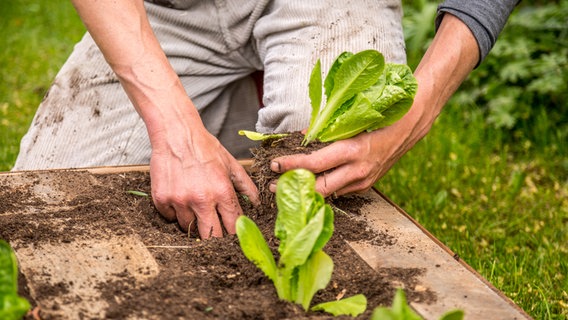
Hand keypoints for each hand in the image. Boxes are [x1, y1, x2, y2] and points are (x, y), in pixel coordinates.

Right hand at [150, 127, 258, 238]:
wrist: (175, 133)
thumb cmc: (204, 147)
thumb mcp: (231, 164)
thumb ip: (246, 186)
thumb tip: (257, 204)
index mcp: (222, 191)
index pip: (233, 226)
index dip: (235, 234)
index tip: (234, 236)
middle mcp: (201, 199)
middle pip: (211, 236)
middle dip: (215, 237)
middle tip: (214, 231)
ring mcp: (180, 201)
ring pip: (189, 227)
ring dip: (193, 221)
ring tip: (193, 203)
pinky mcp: (162, 200)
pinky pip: (170, 218)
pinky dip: (175, 212)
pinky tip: (179, 196)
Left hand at [269, 124, 410, 197]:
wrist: (411, 127)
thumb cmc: (380, 117)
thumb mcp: (352, 121)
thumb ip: (325, 131)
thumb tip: (301, 137)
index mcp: (353, 151)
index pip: (314, 164)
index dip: (292, 166)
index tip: (274, 164)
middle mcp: (358, 171)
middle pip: (319, 188)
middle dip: (294, 187)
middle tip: (273, 185)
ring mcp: (363, 181)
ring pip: (329, 193)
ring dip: (307, 190)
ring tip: (287, 185)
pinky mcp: (366, 186)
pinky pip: (340, 190)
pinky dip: (324, 187)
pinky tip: (311, 183)